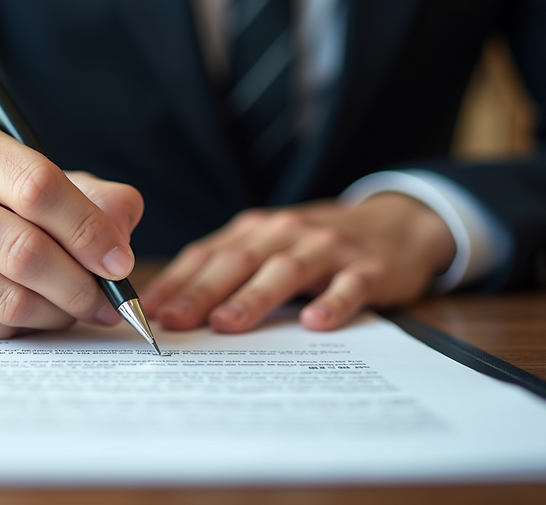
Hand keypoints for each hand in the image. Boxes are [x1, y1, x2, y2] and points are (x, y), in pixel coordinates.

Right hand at [0, 113, 143, 337]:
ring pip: (6, 297)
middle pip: (22, 250)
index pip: (37, 187)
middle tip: (109, 302)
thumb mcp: (39, 175)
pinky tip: (35, 313)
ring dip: (57, 311)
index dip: (88, 231)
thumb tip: (120, 237)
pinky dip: (23, 327)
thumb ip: (95, 197)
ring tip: (78, 308)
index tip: (120, 263)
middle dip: (80, 284)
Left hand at [139, 194, 455, 331]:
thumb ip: (227, 271)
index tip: (148, 311)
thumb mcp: (269, 247)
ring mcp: (329, 249)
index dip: (176, 282)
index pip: (207, 255)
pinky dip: (333, 302)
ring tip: (227, 322)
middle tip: (175, 321)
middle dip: (202, 292)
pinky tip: (316, 322)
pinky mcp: (370, 268)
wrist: (397, 224)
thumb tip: (169, 308)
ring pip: (286, 271)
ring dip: (254, 297)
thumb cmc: (316, 245)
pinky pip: (350, 286)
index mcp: (255, 232)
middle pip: (238, 262)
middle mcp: (286, 233)